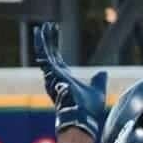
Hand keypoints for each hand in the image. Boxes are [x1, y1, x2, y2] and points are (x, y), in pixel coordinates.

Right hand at [34, 22, 107, 138]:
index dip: (54, 45)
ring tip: (42, 27)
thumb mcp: (97, 89)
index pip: (56, 58)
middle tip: (47, 26)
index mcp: (64, 78)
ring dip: (42, 40)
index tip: (54, 31)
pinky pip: (43, 56)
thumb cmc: (89, 109)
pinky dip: (41, 45)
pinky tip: (39, 33)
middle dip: (47, 40)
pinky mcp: (51, 74)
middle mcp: (55, 76)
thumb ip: (98, 80)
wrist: (84, 116)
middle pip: (49, 54)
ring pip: (43, 54)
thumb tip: (103, 72)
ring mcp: (52, 75)